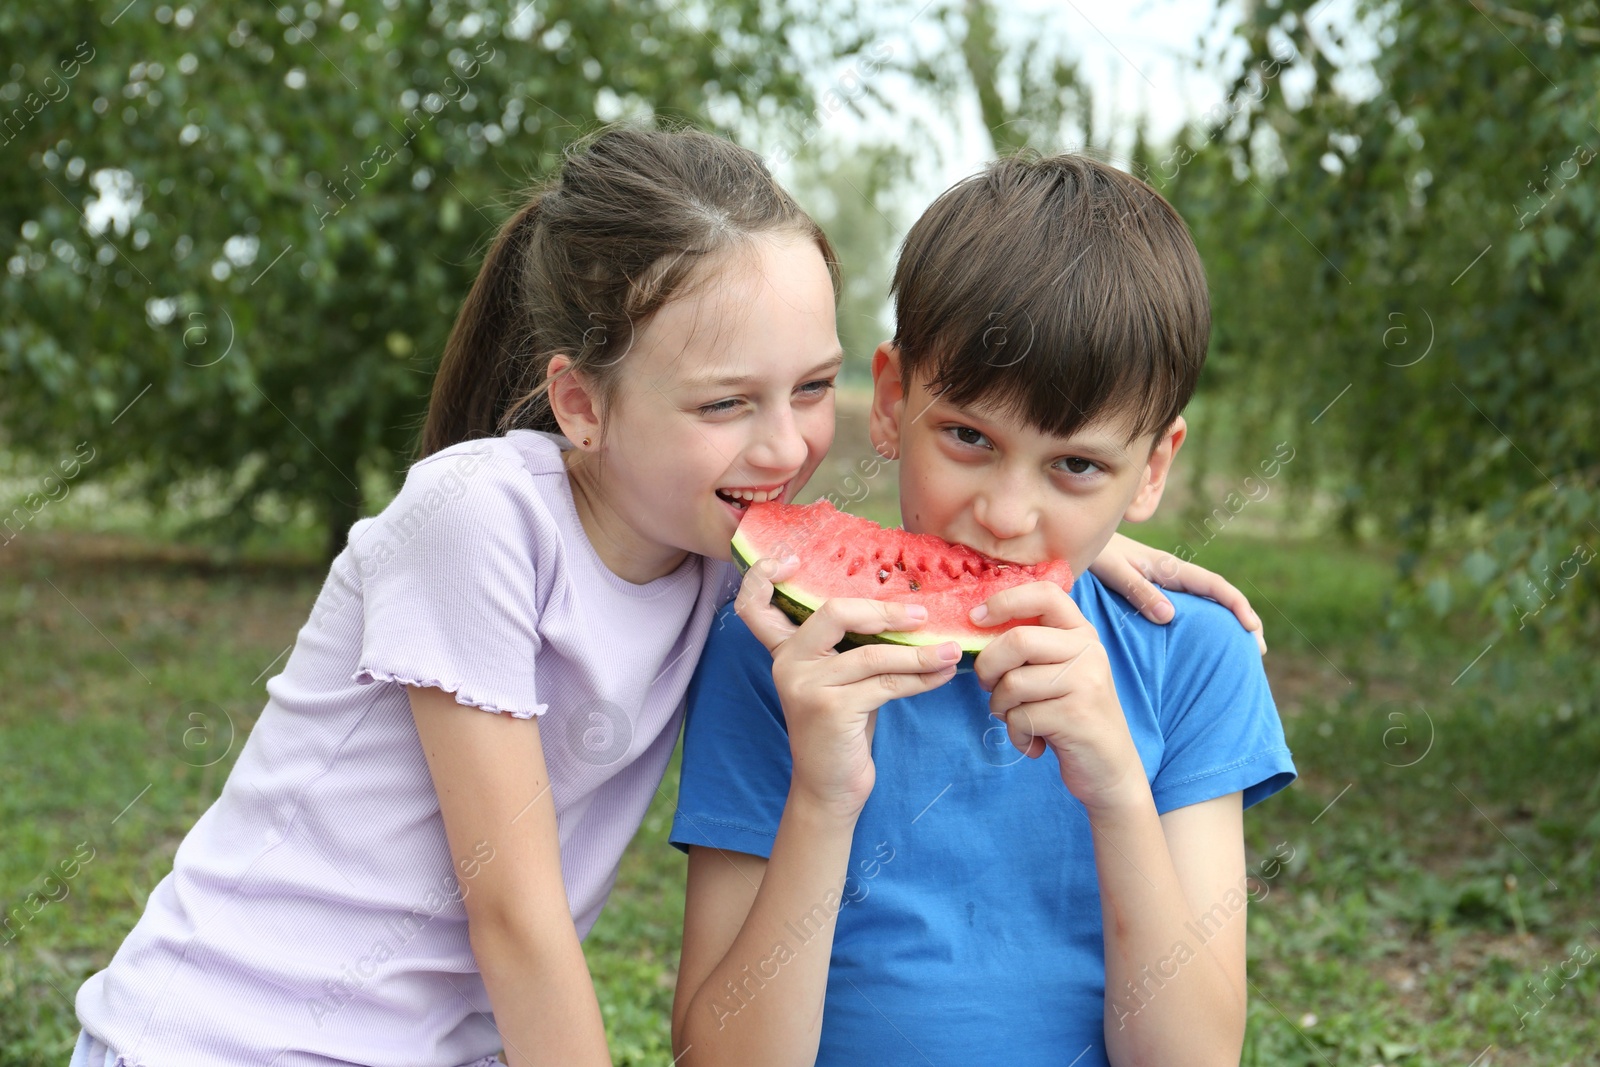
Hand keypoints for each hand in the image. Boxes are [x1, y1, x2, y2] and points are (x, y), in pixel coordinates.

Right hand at [735, 559, 960, 816]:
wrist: (830, 788)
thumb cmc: (842, 726)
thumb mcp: (839, 678)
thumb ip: (851, 644)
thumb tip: (906, 609)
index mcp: (784, 650)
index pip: (754, 604)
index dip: (762, 575)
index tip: (793, 558)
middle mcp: (787, 663)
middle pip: (833, 612)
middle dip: (884, 610)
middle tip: (922, 615)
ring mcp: (806, 686)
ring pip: (872, 654)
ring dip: (919, 653)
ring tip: (950, 652)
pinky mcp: (829, 709)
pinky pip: (885, 684)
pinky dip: (919, 678)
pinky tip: (941, 677)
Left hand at [970, 582, 1146, 811]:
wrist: (1109, 768)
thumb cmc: (1070, 715)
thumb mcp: (1058, 671)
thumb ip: (1031, 646)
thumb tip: (976, 623)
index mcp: (1081, 633)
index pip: (1044, 594)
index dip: (1004, 601)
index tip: (976, 618)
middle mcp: (1088, 651)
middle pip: (1017, 641)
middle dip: (988, 667)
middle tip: (989, 686)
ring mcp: (1086, 682)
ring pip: (1013, 682)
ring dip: (1000, 707)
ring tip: (1018, 719)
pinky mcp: (1077, 716)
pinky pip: (1021, 717)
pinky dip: (1016, 734)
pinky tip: (1034, 743)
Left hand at [1089, 531, 1266, 654]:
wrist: (1075, 539)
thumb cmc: (1092, 553)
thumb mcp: (1113, 571)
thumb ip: (1138, 590)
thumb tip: (1170, 617)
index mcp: (1168, 567)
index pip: (1214, 585)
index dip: (1236, 605)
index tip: (1251, 628)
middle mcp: (1172, 574)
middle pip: (1217, 596)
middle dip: (1242, 618)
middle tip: (1258, 650)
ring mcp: (1163, 582)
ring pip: (1204, 602)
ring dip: (1224, 623)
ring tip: (1238, 652)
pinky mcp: (1151, 590)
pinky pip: (1186, 607)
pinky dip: (1202, 623)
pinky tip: (1200, 643)